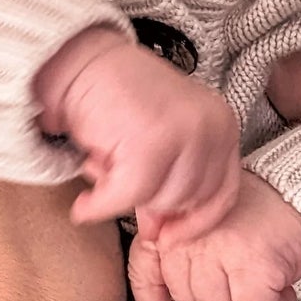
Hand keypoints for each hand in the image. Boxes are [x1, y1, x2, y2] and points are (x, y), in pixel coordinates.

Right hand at [34, 27, 240, 235]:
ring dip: (123, 196)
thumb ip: (171, 181)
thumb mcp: (161, 138)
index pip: (222, 192)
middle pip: (189, 200)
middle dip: (150, 205)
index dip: (195, 223)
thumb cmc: (115, 98)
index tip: (169, 238)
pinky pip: (126, 196)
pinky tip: (84, 204)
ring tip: (100, 166)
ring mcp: (184, 134)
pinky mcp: (150, 144)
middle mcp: (211, 126)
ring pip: (160, 200)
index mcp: (222, 123)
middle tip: (115, 188)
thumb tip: (162, 233)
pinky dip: (99, 205)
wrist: (78, 62)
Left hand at [129, 172, 300, 300]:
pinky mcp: (253, 266)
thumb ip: (177, 244)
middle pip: (186, 294)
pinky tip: (279, 284)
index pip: (144, 269)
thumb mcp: (201, 217)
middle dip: (214, 292)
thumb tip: (163, 291)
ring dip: (243, 298)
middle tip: (237, 271)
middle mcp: (190, 236)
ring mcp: (220, 251)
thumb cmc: (256, 205)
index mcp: (172, 222)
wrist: (299, 192)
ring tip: (258, 270)